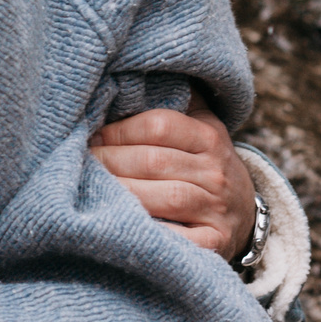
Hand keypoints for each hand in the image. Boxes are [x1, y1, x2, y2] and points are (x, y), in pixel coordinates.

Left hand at [89, 102, 255, 257]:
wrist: (242, 214)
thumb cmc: (201, 164)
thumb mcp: (197, 127)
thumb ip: (169, 102)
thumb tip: (121, 77)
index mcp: (209, 136)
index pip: (158, 125)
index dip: (117, 131)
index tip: (89, 137)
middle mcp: (216, 172)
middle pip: (152, 161)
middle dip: (108, 162)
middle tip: (78, 164)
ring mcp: (217, 209)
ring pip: (162, 198)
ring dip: (118, 194)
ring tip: (87, 190)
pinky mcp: (214, 243)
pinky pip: (176, 238)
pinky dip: (146, 233)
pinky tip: (118, 226)